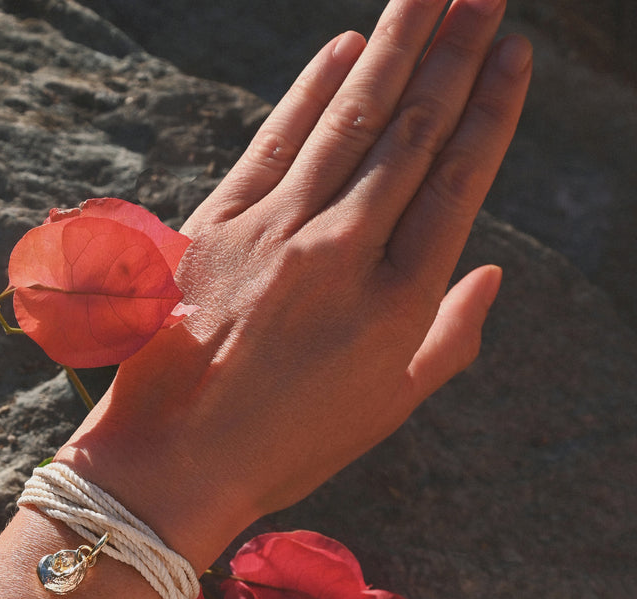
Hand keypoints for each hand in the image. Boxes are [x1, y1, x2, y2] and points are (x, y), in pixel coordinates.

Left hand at [61, 0, 531, 568]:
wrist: (172, 464)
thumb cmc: (283, 449)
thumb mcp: (384, 411)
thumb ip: (448, 340)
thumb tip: (493, 273)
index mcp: (393, 305)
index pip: (455, 183)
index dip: (489, 112)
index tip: (514, 55)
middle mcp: (339, 256)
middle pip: (409, 134)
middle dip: (453, 52)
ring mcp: (272, 235)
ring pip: (348, 121)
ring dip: (394, 47)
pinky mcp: (214, 227)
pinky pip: (272, 143)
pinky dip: (308, 92)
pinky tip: (343, 49)